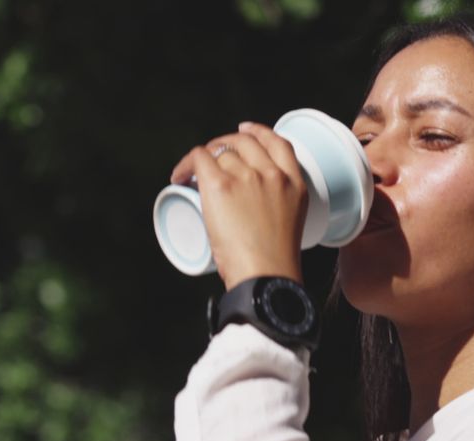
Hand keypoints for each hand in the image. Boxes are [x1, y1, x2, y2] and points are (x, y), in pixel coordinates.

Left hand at [170, 122, 307, 290]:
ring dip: (204, 161)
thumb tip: (246, 209)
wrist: (265, 276)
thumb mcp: (289, 224)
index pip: (278, 142)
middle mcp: (272, 174)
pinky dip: (186, 164)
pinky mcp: (220, 185)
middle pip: (245, 142)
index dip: (258, 132)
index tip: (244, 131)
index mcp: (295, 184)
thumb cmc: (273, 264)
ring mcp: (247, 177)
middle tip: (211, 157)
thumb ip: (275, 208)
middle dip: (225, 144)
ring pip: (220, 153)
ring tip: (192, 176)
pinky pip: (199, 158)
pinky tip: (179, 176)